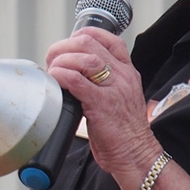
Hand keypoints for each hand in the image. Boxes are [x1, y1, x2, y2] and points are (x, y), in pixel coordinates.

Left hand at [43, 28, 163, 185]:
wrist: (136, 154)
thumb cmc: (124, 131)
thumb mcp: (121, 98)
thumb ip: (105, 83)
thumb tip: (76, 73)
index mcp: (128, 72)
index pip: (108, 38)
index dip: (83, 35)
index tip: (68, 46)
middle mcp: (123, 75)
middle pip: (90, 43)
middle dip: (64, 47)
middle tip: (53, 61)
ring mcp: (113, 89)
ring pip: (84, 58)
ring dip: (61, 61)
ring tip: (53, 73)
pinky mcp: (101, 104)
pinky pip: (76, 80)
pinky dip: (61, 76)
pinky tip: (55, 82)